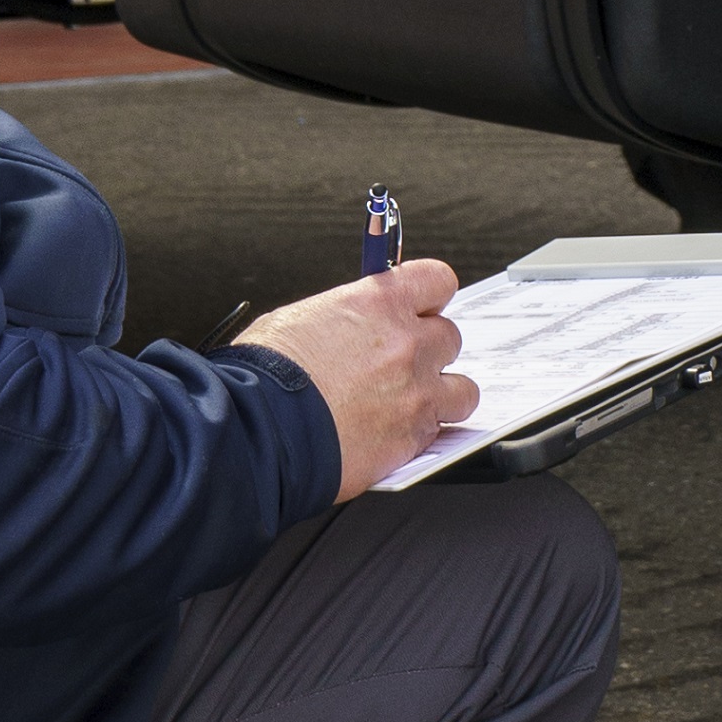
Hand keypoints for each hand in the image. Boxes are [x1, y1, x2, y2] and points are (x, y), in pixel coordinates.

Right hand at [239, 260, 476, 491]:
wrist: (260, 430)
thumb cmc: (266, 374)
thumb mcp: (299, 318)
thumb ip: (344, 317)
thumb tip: (351, 323)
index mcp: (380, 303)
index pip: (438, 282)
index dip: (429, 297)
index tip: (420, 308)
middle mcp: (407, 344)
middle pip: (450, 337)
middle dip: (429, 350)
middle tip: (401, 364)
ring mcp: (416, 393)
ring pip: (462, 390)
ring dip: (442, 395)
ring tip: (411, 404)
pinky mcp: (413, 439)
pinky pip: (442, 432)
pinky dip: (424, 434)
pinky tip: (395, 434)